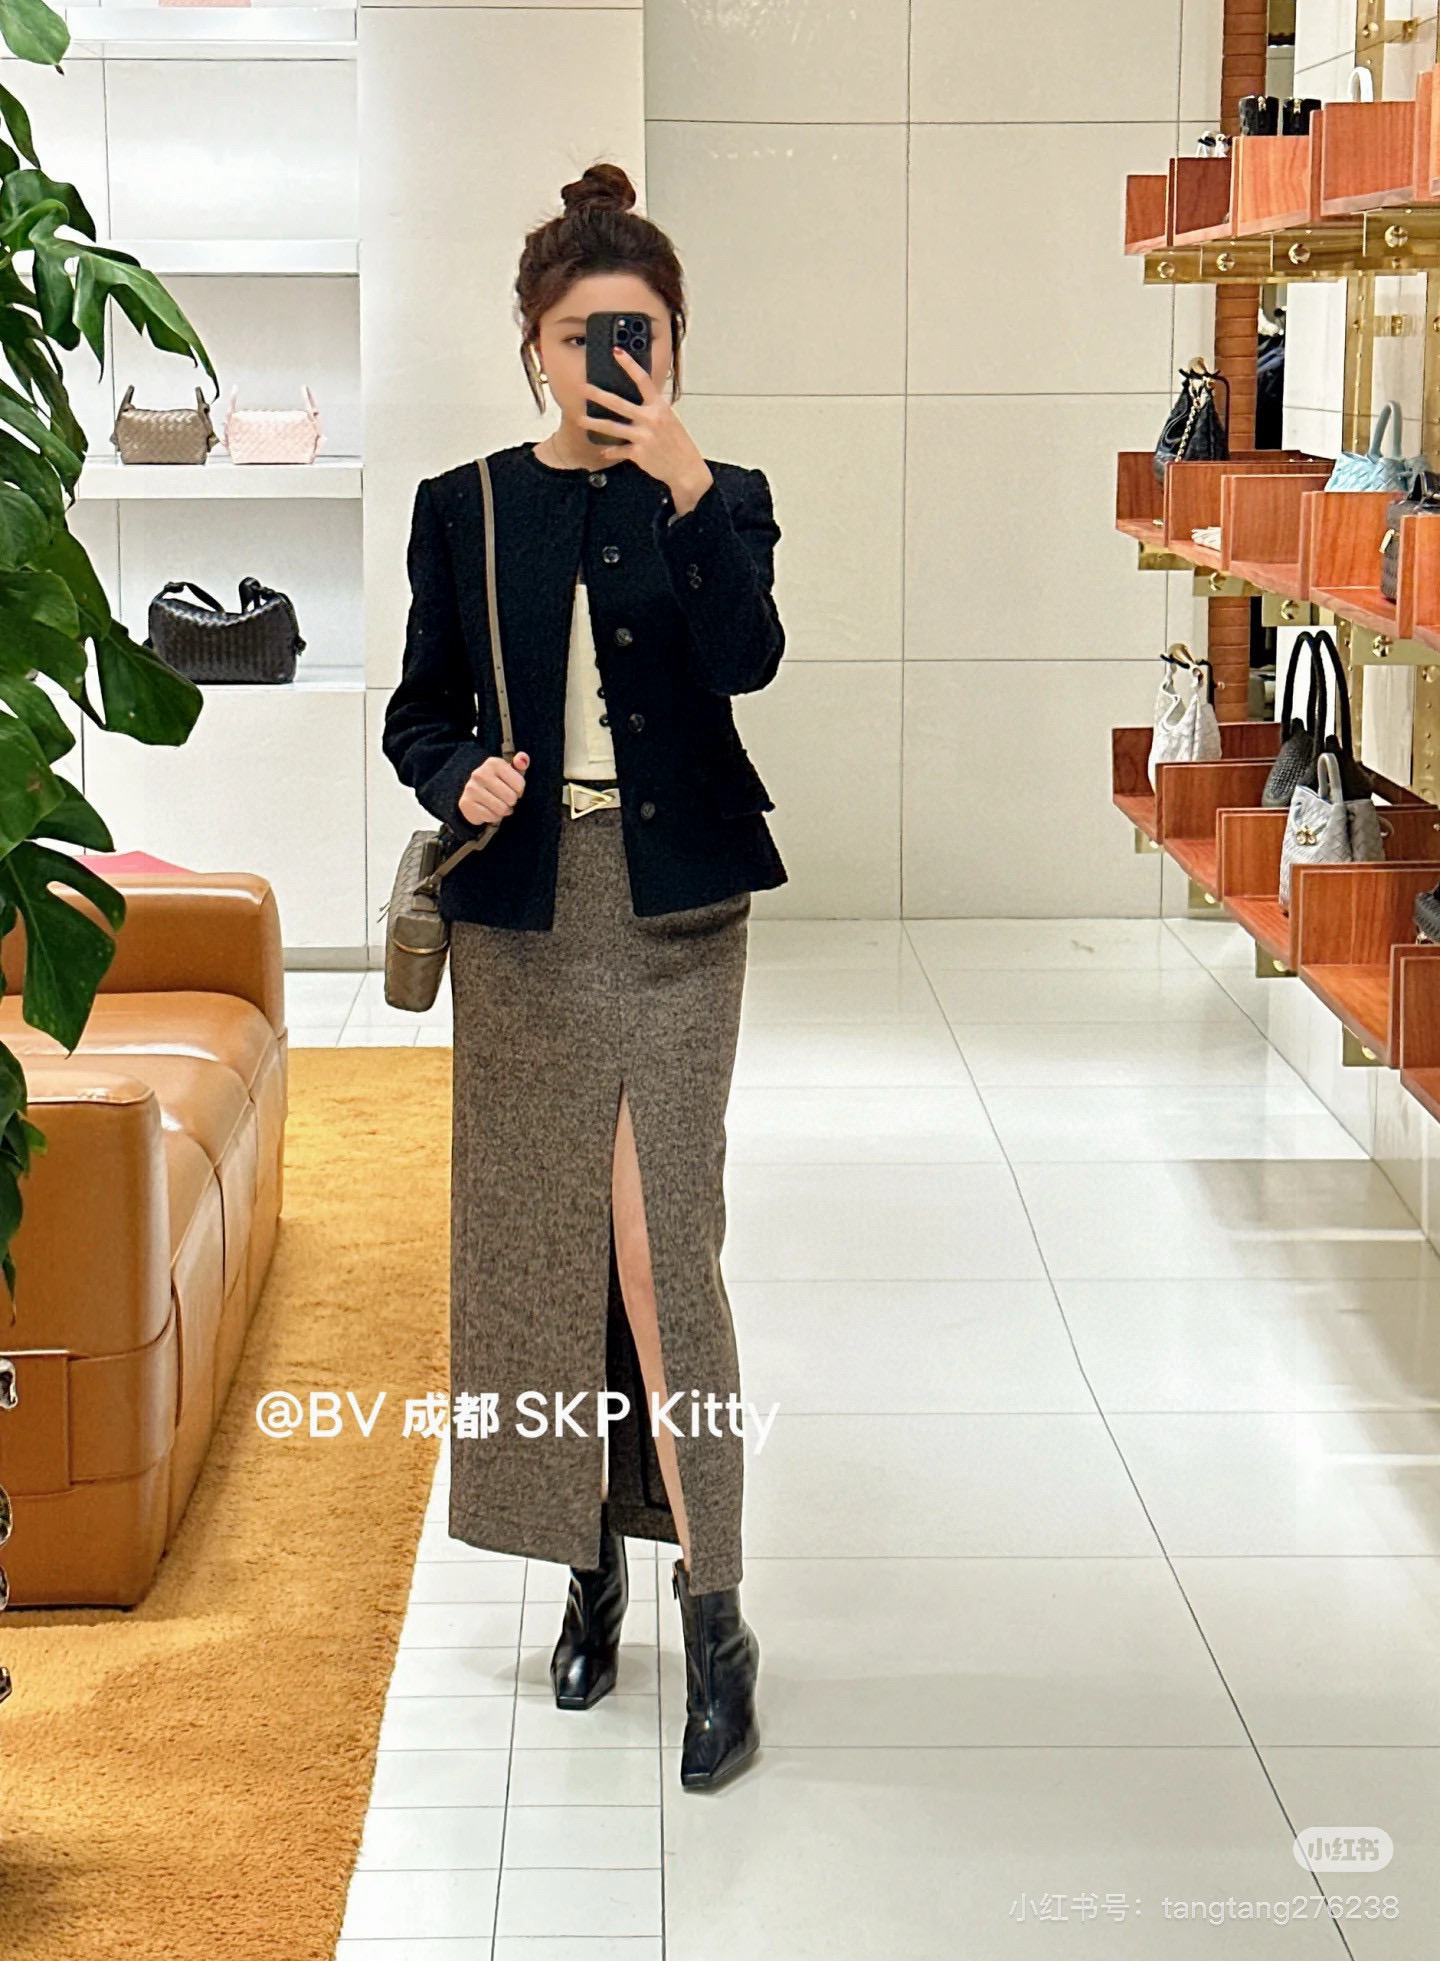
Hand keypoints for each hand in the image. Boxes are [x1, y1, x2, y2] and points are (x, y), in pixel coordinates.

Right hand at [459, 752, 528, 825]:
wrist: (474, 795)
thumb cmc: (499, 783)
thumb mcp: (512, 771)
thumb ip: (521, 763)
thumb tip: (522, 758)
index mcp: (493, 763)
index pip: (520, 784)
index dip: (520, 791)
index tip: (513, 789)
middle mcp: (480, 773)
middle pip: (511, 797)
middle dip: (512, 802)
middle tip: (506, 799)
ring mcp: (471, 788)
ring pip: (501, 808)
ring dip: (504, 811)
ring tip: (500, 806)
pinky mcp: (466, 803)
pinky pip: (491, 816)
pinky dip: (494, 817)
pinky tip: (490, 811)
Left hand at [581, 346, 712, 509]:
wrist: (686, 469)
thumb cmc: (678, 443)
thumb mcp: (669, 420)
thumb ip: (653, 410)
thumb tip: (637, 403)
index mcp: (659, 407)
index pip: (643, 380)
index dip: (629, 365)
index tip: (617, 352)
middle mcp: (650, 419)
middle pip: (619, 404)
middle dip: (599, 395)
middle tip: (583, 388)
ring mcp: (643, 436)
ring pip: (612, 427)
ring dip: (593, 423)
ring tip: (579, 419)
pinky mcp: (638, 453)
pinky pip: (619, 451)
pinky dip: (610, 452)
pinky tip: (602, 451)